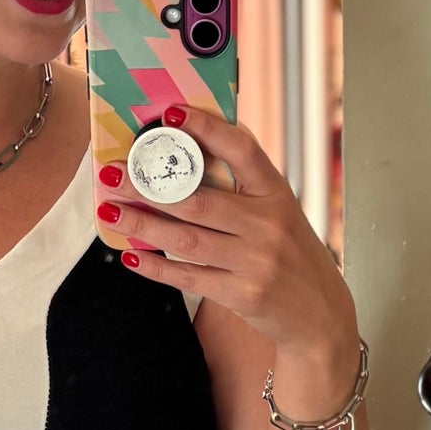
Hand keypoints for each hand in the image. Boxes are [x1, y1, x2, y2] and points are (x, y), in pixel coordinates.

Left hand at [99, 106, 357, 367]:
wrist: (319, 315)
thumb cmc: (290, 255)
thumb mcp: (280, 212)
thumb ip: (246, 184)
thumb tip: (198, 143)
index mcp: (277, 194)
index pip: (242, 149)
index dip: (206, 128)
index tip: (170, 114)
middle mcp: (268, 225)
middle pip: (197, 200)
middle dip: (148, 186)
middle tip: (112, 174)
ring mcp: (256, 262)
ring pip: (186, 239)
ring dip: (142, 225)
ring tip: (111, 213)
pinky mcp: (242, 294)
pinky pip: (189, 277)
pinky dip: (157, 267)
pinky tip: (132, 255)